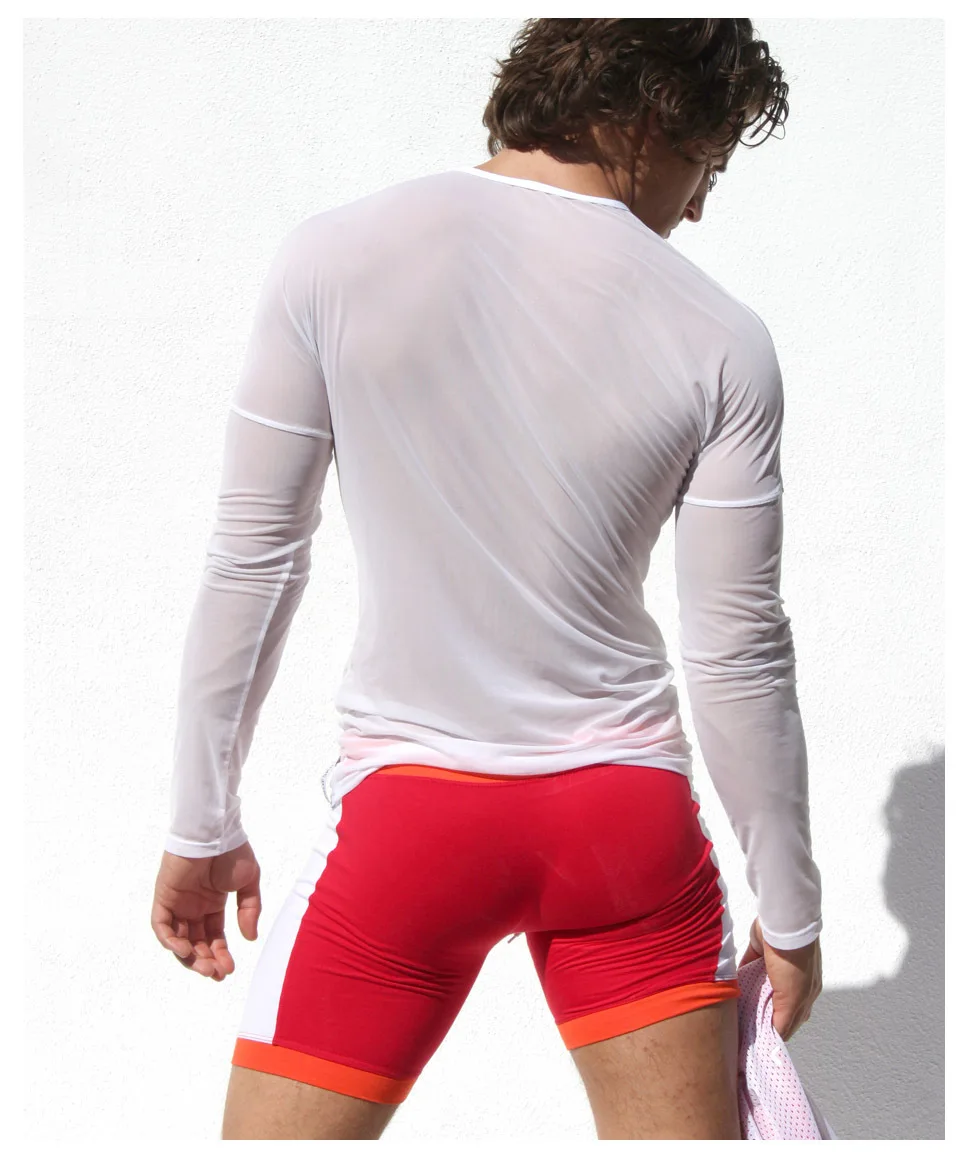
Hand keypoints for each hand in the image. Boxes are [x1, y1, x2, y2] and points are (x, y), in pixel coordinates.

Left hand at [151, 841, 261, 980]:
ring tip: (205, 968)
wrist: (214, 831)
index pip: (213, 936)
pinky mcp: (163, 898)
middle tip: (217, 974)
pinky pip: (162, 926)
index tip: (229, 970)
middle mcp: (193, 907)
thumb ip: (249, 909)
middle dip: (206, 961)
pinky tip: (186, 950)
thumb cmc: (233, 852)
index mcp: (212, 904)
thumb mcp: (249, 882)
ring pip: (178, 940)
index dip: (220, 954)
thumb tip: (250, 938)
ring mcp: (177, 903)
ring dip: (190, 957)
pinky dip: (171, 941)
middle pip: (196, 943)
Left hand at [739, 917, 821, 1040]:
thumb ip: (785, 1020)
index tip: (757, 1041)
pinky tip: (729, 987)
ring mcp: (775, 964)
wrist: (784, 924)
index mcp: (806, 993)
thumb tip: (775, 1038)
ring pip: (758, 986)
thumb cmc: (794, 962)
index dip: (775, 1031)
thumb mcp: (793, 999)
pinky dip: (739, 977)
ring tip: (733, 1011)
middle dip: (759, 1014)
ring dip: (749, 996)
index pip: (790, 1019)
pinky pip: (746, 967)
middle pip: (772, 1003)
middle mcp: (791, 980)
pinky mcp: (759, 951)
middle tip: (741, 1028)